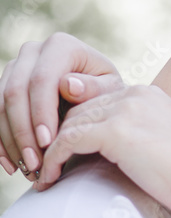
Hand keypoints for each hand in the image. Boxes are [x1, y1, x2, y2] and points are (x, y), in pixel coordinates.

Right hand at [0, 32, 123, 178]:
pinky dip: (1, 141)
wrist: (99, 94)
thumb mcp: (112, 92)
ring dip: (11, 141)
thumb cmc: (109, 94)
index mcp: (61, 47)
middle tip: (36, 164)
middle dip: (23, 132)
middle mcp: (33, 51)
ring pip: (0, 104)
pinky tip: (12, 165)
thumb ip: (94, 88)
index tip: (48, 143)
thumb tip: (68, 85)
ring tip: (28, 170)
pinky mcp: (6, 84)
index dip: (41, 113)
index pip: (42, 80)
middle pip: (15, 92)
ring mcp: (16, 66)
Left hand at [40, 85, 170, 217]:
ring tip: (42, 175)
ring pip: (68, 123)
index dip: (80, 130)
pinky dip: (52, 160)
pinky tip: (48, 179)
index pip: (100, 104)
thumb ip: (146, 141)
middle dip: (58, 136)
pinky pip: (67, 141)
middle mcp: (138, 95)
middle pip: (80, 109)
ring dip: (49, 149)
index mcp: (152, 97)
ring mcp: (127, 111)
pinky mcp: (116, 133)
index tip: (69, 157)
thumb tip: (127, 157)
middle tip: (46, 165)